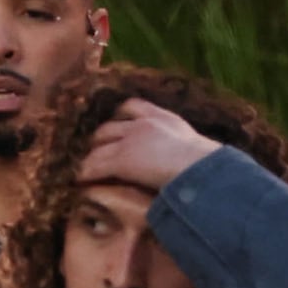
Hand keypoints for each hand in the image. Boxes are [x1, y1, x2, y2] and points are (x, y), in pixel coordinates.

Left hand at [79, 97, 217, 196]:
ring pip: (98, 148)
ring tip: (82, 168)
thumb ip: (182, 146)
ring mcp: (130, 141)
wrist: (203, 169)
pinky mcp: (121, 160)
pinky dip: (85, 174)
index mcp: (165, 118)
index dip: (118, 116)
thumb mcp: (196, 146)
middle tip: (94, 151)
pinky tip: (78, 181)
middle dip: (99, 139)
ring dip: (89, 158)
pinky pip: (95, 167)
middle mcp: (144, 124)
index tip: (113, 124)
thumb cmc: (208, 164)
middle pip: (109, 127)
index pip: (133, 106)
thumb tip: (187, 161)